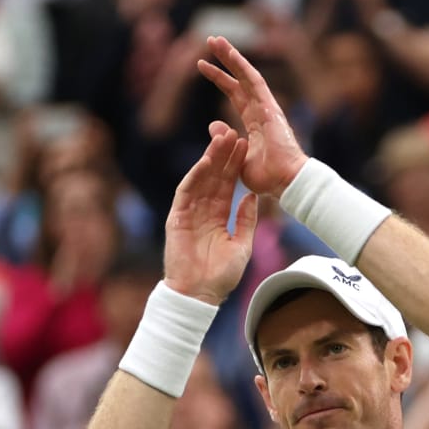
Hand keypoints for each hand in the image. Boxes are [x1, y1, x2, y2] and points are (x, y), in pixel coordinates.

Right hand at [162, 125, 258, 306]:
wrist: (200, 295)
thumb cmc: (221, 277)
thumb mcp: (242, 245)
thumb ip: (246, 220)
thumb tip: (252, 196)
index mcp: (218, 218)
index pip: (227, 186)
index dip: (236, 167)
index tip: (246, 148)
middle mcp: (203, 212)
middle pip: (214, 178)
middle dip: (224, 156)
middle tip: (235, 133)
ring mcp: (189, 213)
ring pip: (200, 180)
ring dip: (211, 159)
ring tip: (223, 139)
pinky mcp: (177, 217)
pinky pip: (186, 192)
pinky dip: (195, 176)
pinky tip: (206, 161)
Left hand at [197, 37, 308, 197]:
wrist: (286, 182)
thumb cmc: (268, 178)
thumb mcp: (237, 159)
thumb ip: (225, 140)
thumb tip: (212, 124)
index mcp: (255, 123)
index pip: (235, 94)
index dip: (220, 79)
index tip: (203, 66)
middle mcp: (261, 110)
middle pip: (240, 79)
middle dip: (224, 60)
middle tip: (210, 41)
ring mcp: (267, 107)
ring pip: (246, 74)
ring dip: (230, 56)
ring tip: (214, 40)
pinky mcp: (269, 107)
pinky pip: (254, 81)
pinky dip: (241, 65)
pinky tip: (229, 52)